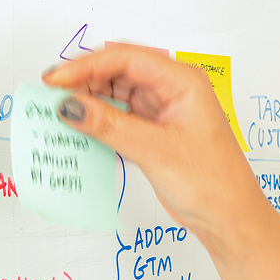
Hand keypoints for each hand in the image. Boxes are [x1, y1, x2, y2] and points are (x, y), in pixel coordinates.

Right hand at [42, 46, 279, 279]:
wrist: (230, 220)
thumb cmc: (213, 184)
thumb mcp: (157, 152)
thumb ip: (110, 127)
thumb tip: (69, 106)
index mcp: (182, 82)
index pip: (125, 59)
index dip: (85, 66)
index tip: (54, 81)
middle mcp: (172, 91)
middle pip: (117, 72)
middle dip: (83, 81)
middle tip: (50, 97)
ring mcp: (163, 113)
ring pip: (116, 96)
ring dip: (89, 104)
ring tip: (59, 114)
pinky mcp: (155, 136)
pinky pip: (120, 120)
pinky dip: (99, 124)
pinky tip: (80, 131)